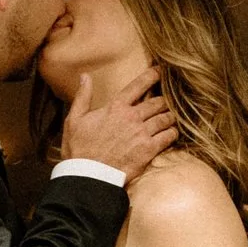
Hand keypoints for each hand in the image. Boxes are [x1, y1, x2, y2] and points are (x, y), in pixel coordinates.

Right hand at [62, 68, 175, 187]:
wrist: (89, 176)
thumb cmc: (79, 149)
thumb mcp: (75, 119)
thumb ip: (83, 96)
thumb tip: (85, 76)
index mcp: (115, 107)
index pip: (138, 85)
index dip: (152, 75)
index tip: (160, 71)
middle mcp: (132, 117)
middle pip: (157, 102)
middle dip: (163, 100)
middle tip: (167, 101)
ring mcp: (142, 133)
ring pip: (165, 118)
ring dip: (170, 116)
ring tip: (171, 117)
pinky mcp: (149, 150)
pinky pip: (168, 136)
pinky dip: (172, 132)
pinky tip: (172, 133)